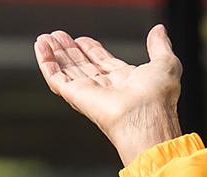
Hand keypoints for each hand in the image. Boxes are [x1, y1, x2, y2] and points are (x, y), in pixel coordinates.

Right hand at [34, 25, 182, 165]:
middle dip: (71, 51)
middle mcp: (108, 89)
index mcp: (127, 82)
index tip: (83, 39)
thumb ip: (161, 46)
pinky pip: (55, 77)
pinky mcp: (76, 96)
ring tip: (46, 37)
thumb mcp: (166, 64)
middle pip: (84, 67)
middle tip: (58, 35)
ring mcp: (91, 93)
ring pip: (68, 71)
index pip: (105, 64)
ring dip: (56, 54)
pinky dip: (46, 62)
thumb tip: (160, 30)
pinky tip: (40, 46)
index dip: (93, 51)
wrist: (146, 117)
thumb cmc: (159, 97)